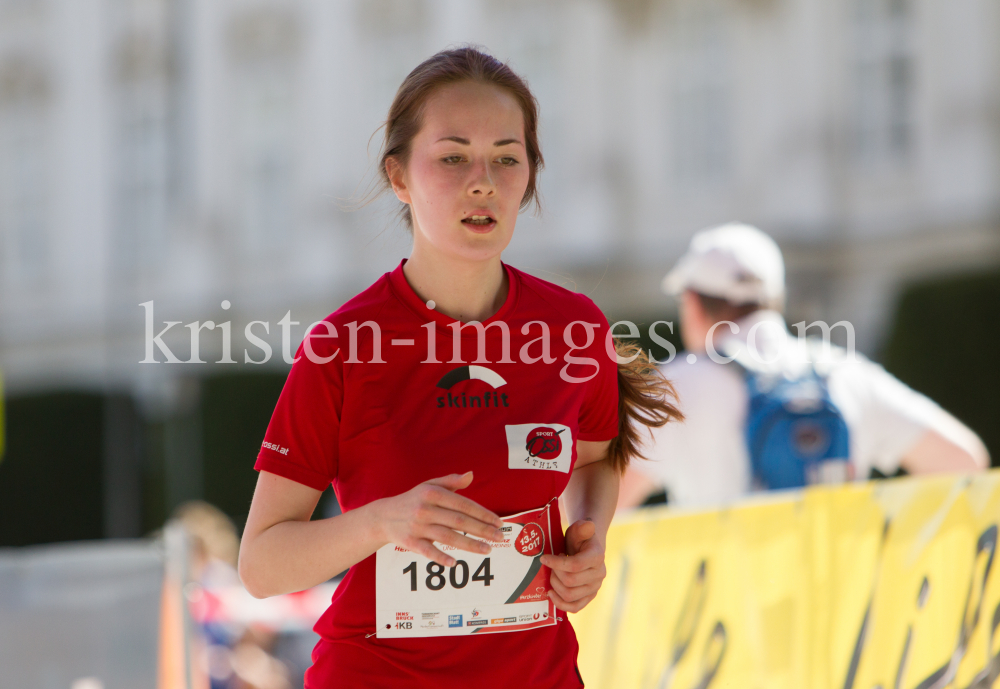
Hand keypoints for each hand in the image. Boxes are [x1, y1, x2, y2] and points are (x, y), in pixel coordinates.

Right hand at [376, 471, 503, 567]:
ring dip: (469, 544)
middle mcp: (425, 509)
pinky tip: (455, 562)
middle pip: (459, 521)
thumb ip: (451, 481)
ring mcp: (417, 526)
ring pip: (447, 537)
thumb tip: (471, 475)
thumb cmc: (413, 500)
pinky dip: (440, 557)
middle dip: (482, 530)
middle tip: (499, 537)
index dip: (482, 513)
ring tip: (487, 549)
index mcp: (432, 493)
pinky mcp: (409, 542)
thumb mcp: (429, 486)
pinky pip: (427, 551)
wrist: (383, 516)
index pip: (463, 504)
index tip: (498, 522)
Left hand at [540, 519, 606, 612]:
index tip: (543, 558)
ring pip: (569, 595)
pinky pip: (575, 607)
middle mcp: (599, 575)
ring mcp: (594, 588)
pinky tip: (551, 593)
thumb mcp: (579, 529)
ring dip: (555, 585)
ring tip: (553, 574)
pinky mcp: (589, 597)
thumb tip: (588, 525)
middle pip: (569, 581)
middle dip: (554, 573)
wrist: (587, 548)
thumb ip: (583, 527)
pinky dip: (560, 603)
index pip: (574, 565)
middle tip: (550, 564)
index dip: (556, 563)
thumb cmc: (580, 538)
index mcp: (597, 557)